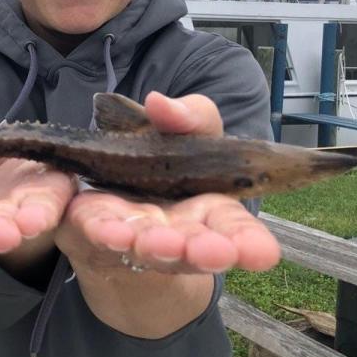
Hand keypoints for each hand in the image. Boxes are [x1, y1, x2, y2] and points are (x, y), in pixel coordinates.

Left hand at [54, 92, 280, 275]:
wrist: (112, 177)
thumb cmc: (166, 156)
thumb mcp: (189, 129)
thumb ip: (188, 117)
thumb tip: (160, 103)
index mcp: (210, 211)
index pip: (237, 233)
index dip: (250, 244)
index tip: (263, 254)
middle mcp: (176, 232)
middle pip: (193, 248)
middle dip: (202, 251)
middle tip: (211, 252)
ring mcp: (134, 234)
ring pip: (147, 246)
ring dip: (154, 246)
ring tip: (158, 244)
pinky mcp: (93, 226)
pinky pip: (99, 230)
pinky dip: (106, 232)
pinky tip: (111, 233)